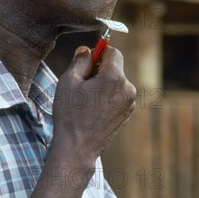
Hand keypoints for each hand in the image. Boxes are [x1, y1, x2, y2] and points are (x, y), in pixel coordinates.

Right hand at [52, 46, 136, 163]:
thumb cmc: (70, 114)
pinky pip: (118, 95)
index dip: (99, 52)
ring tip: (86, 99)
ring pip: (116, 82)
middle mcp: (127, 88)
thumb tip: (86, 50)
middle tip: (82, 83)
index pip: (113, 52)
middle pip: (115, 67)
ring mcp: (129, 102)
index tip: (87, 60)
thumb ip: (80, 60)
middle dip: (100, 70)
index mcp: (115, 77)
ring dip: (103, 83)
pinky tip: (93, 109)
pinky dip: (107, 96)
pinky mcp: (127, 113)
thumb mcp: (68, 81)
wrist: (77, 148)